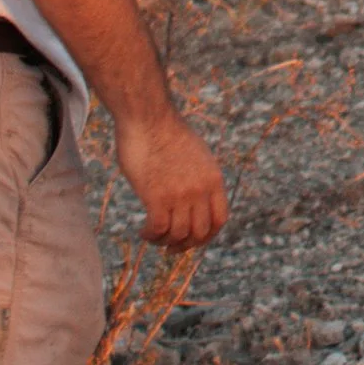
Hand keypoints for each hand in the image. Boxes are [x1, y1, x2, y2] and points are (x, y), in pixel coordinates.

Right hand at [113, 108, 228, 248]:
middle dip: (185, 245)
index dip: (207, 236)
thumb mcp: (196, 154)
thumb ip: (199, 177)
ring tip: (153, 237)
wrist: (149, 118)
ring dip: (164, 241)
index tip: (193, 239)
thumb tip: (195, 198)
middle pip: (200, 233)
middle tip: (170, 246)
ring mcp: (180, 194)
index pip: (220, 220)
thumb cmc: (166, 133)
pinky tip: (143, 232)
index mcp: (214, 179)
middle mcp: (200, 190)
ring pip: (178, 235)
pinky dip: (150, 236)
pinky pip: (158, 229)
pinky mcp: (157, 196)